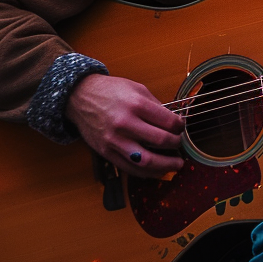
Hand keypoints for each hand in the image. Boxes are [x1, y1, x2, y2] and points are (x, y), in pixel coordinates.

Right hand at [65, 74, 184, 177]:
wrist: (80, 97)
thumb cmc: (110, 91)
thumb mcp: (137, 89)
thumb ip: (155, 106)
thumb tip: (173, 122)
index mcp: (136, 104)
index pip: (167, 121)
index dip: (180, 126)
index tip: (181, 127)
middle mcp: (125, 124)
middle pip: (160, 141)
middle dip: (176, 144)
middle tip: (180, 144)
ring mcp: (115, 141)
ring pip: (146, 161)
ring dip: (165, 165)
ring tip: (176, 165)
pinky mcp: (106, 153)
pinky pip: (130, 169)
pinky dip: (147, 172)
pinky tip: (157, 170)